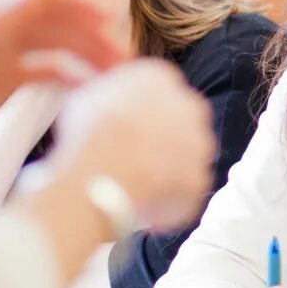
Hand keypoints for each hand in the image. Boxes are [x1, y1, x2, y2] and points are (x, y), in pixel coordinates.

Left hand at [0, 0, 128, 162]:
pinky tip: (89, 89)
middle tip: (124, 58)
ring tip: (116, 76)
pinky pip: (48, 72)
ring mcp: (5, 56)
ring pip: (59, 48)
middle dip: (94, 36)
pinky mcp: (4, 83)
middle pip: (60, 22)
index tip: (108, 20)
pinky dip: (72, 78)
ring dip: (89, 57)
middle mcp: (3, 28)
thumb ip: (12, 13)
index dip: (80, 4)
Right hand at [48, 61, 215, 230]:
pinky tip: (143, 211)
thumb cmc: (87, 131)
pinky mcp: (198, 181)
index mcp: (161, 77)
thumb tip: (105, 102)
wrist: (101, 170)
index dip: (139, 114)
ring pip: (183, 160)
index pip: (157, 91)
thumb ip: (107, 94)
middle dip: (160, 141)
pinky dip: (167, 205)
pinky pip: (183, 195)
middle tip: (132, 158)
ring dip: (165, 173)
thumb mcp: (87, 95)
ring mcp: (199, 145)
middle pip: (178, 124)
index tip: (124, 129)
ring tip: (134, 188)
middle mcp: (190, 105)